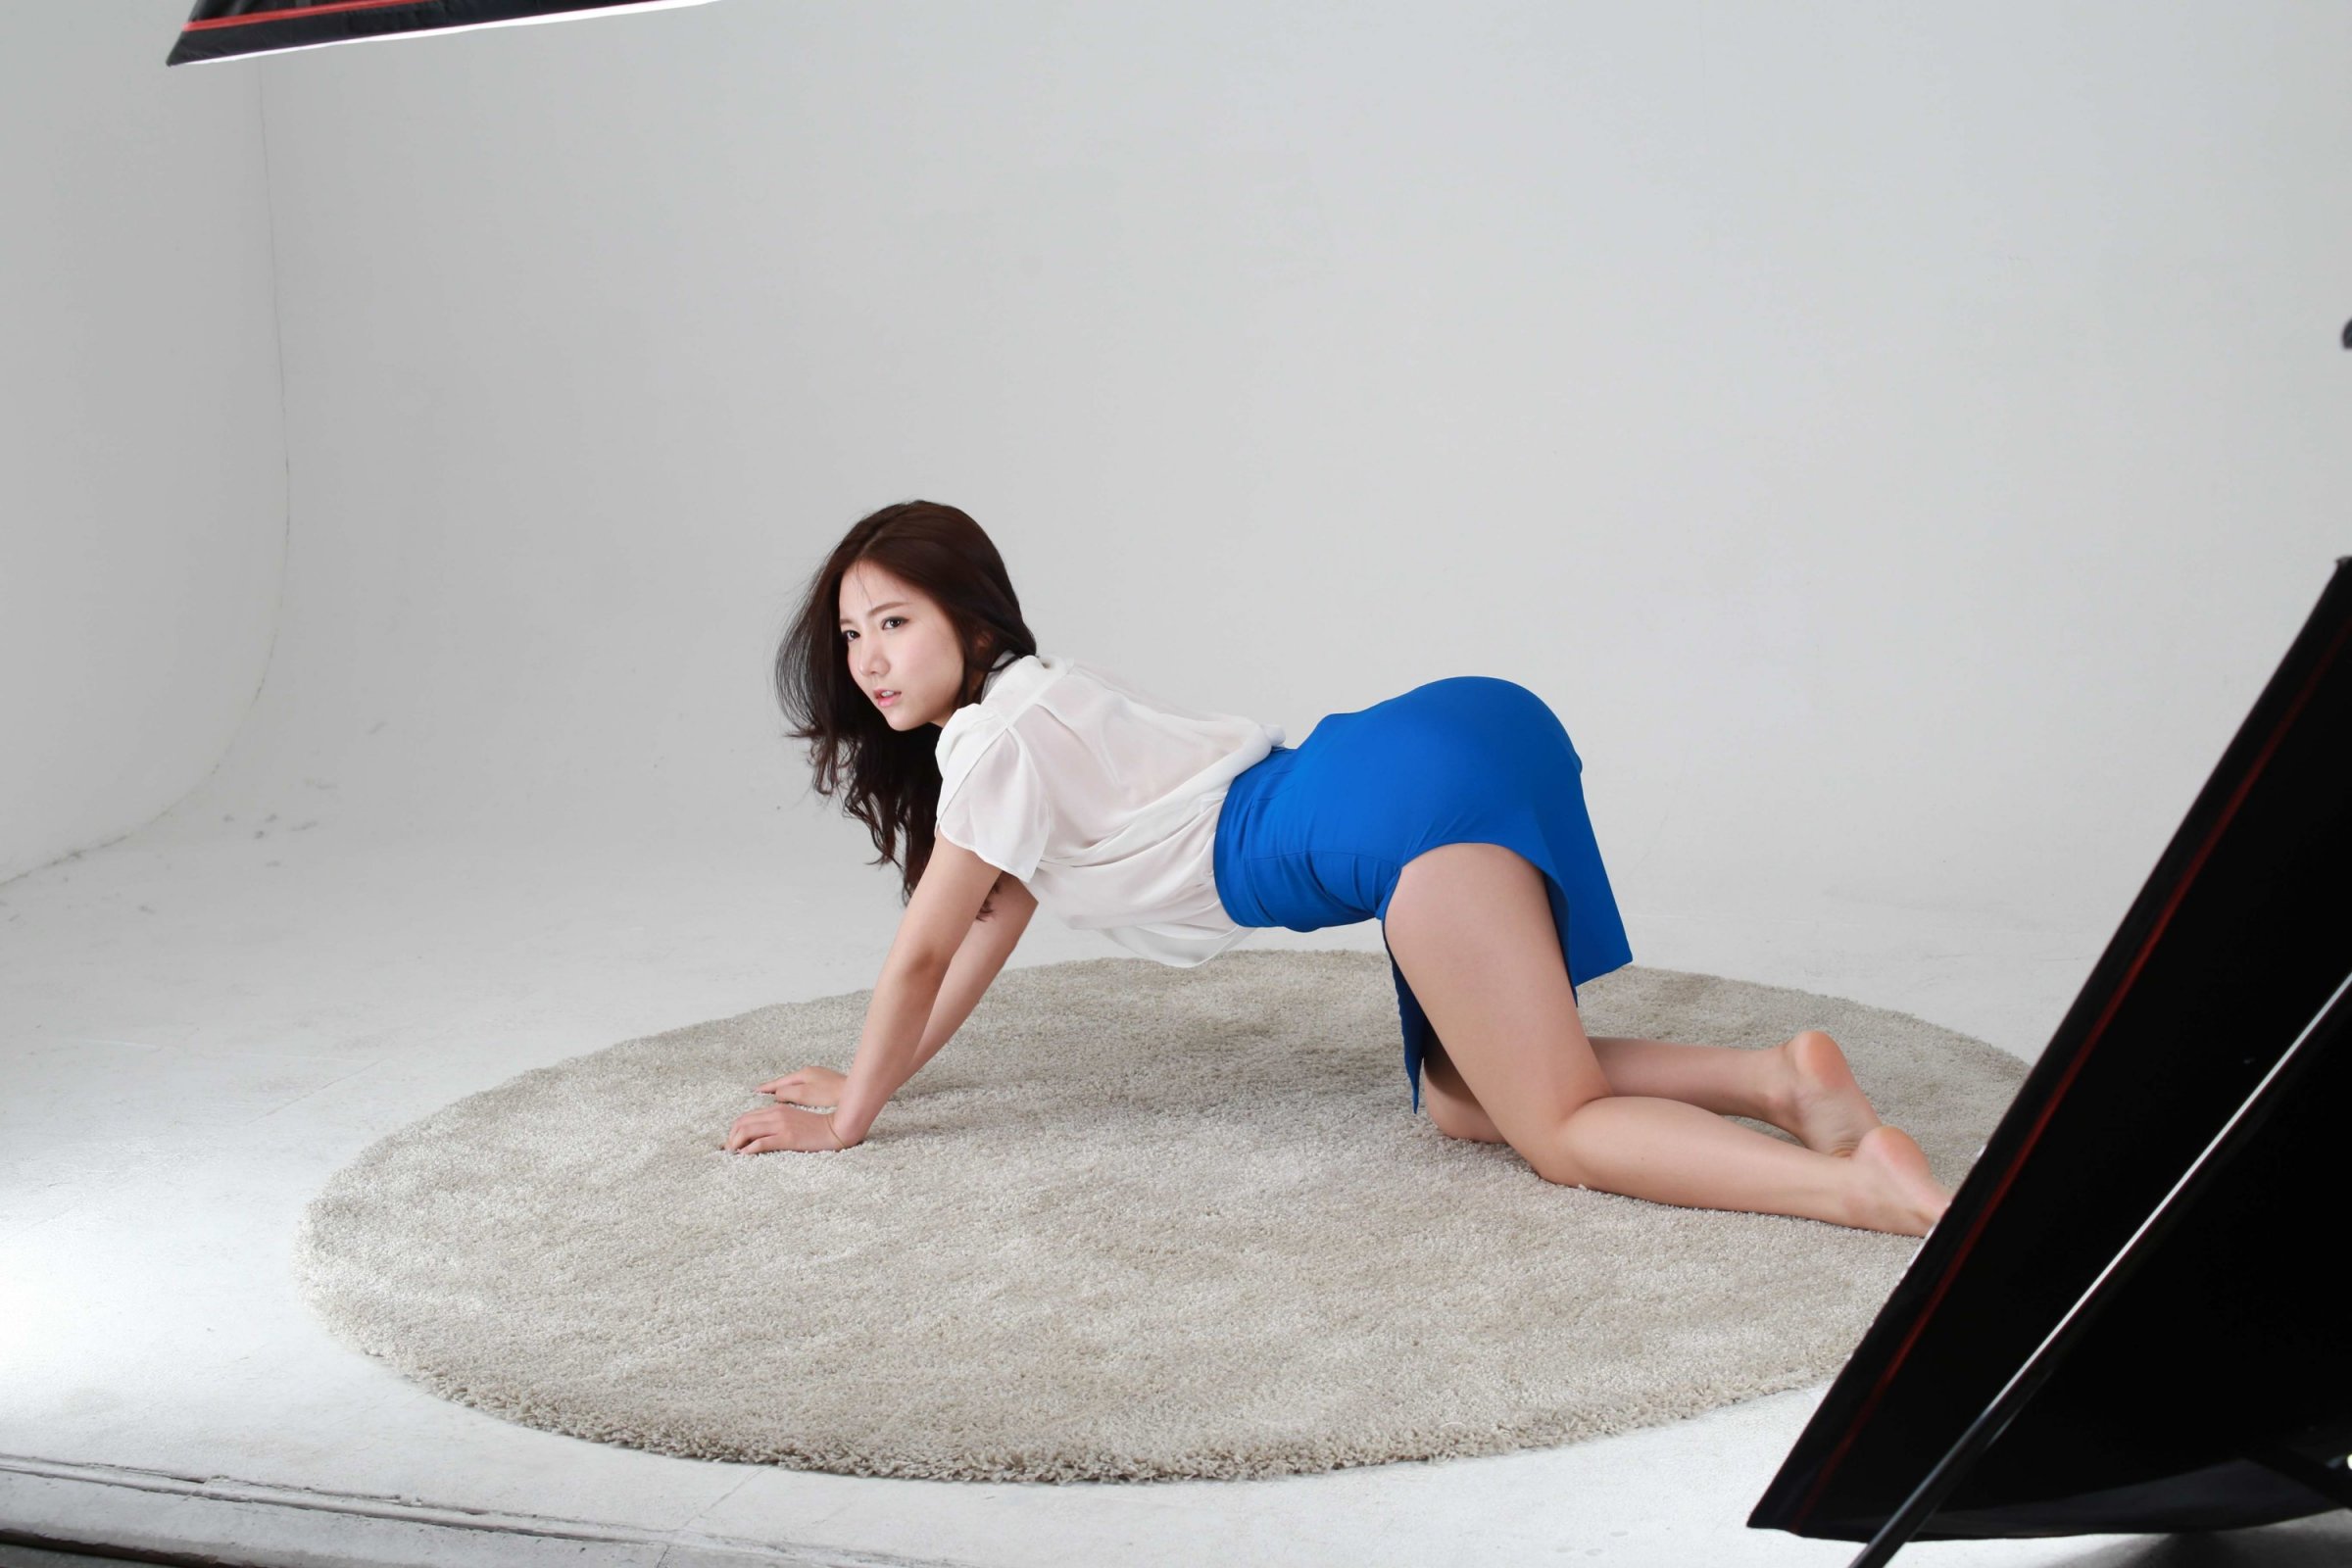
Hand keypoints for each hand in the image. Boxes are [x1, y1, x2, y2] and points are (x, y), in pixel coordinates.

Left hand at [724, 1101, 849, 1153]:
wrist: (836, 1128)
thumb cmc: (817, 1126)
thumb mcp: (794, 1118)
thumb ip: (779, 1121)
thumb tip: (762, 1133)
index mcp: (777, 1108)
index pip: (746, 1116)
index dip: (734, 1129)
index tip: (733, 1142)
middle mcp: (775, 1114)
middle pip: (742, 1122)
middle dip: (731, 1136)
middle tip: (729, 1150)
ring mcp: (781, 1125)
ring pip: (747, 1130)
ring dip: (736, 1143)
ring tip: (734, 1153)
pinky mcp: (786, 1137)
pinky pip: (761, 1143)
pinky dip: (749, 1149)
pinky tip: (745, 1155)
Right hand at [754, 1065, 846, 1107]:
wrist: (853, 1092)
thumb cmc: (829, 1094)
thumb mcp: (803, 1094)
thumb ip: (787, 1093)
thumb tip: (775, 1095)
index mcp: (802, 1074)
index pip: (779, 1082)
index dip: (767, 1088)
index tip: (755, 1091)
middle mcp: (810, 1073)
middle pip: (787, 1082)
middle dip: (775, 1088)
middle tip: (763, 1093)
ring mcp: (819, 1077)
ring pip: (797, 1085)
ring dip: (787, 1090)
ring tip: (778, 1097)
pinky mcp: (827, 1084)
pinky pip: (806, 1088)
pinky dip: (798, 1093)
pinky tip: (800, 1099)